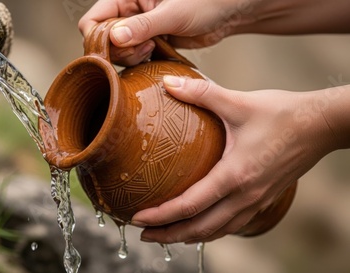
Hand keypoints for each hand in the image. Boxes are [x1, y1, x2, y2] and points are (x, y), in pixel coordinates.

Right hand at [78, 0, 246, 65]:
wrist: (228, 12)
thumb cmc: (206, 1)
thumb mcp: (173, 13)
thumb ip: (143, 25)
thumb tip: (114, 38)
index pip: (92, 20)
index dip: (98, 38)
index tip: (119, 47)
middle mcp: (127, 11)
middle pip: (102, 40)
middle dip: (119, 51)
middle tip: (145, 48)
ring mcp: (137, 28)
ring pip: (116, 51)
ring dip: (130, 58)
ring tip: (152, 50)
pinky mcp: (148, 41)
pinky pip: (133, 57)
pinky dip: (140, 62)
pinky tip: (155, 57)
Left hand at [130, 76, 348, 243]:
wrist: (323, 125)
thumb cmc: (283, 113)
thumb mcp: (238, 101)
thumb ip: (201, 92)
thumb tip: (168, 82)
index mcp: (236, 175)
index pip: (190, 206)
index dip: (161, 215)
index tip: (137, 219)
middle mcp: (246, 196)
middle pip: (201, 229)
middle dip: (170, 235)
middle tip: (143, 235)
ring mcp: (257, 201)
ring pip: (218, 231)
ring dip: (189, 236)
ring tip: (166, 234)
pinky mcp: (264, 199)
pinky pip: (232, 224)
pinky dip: (211, 230)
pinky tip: (200, 222)